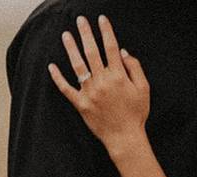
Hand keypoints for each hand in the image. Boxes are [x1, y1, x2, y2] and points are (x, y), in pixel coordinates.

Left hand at [48, 15, 149, 154]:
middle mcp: (102, 81)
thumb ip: (135, 68)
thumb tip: (123, 52)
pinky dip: (58, 78)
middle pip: (92, 52)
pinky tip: (52, 66)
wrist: (124, 137)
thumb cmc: (136, 114)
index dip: (106, 31)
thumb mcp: (144, 89)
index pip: (111, 48)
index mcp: (118, 76)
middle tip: (80, 20)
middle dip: (86, 34)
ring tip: (66, 35)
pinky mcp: (80, 104)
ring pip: (77, 66)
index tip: (101, 19)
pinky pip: (66, 89)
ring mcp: (89, 92)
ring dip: (71, 48)